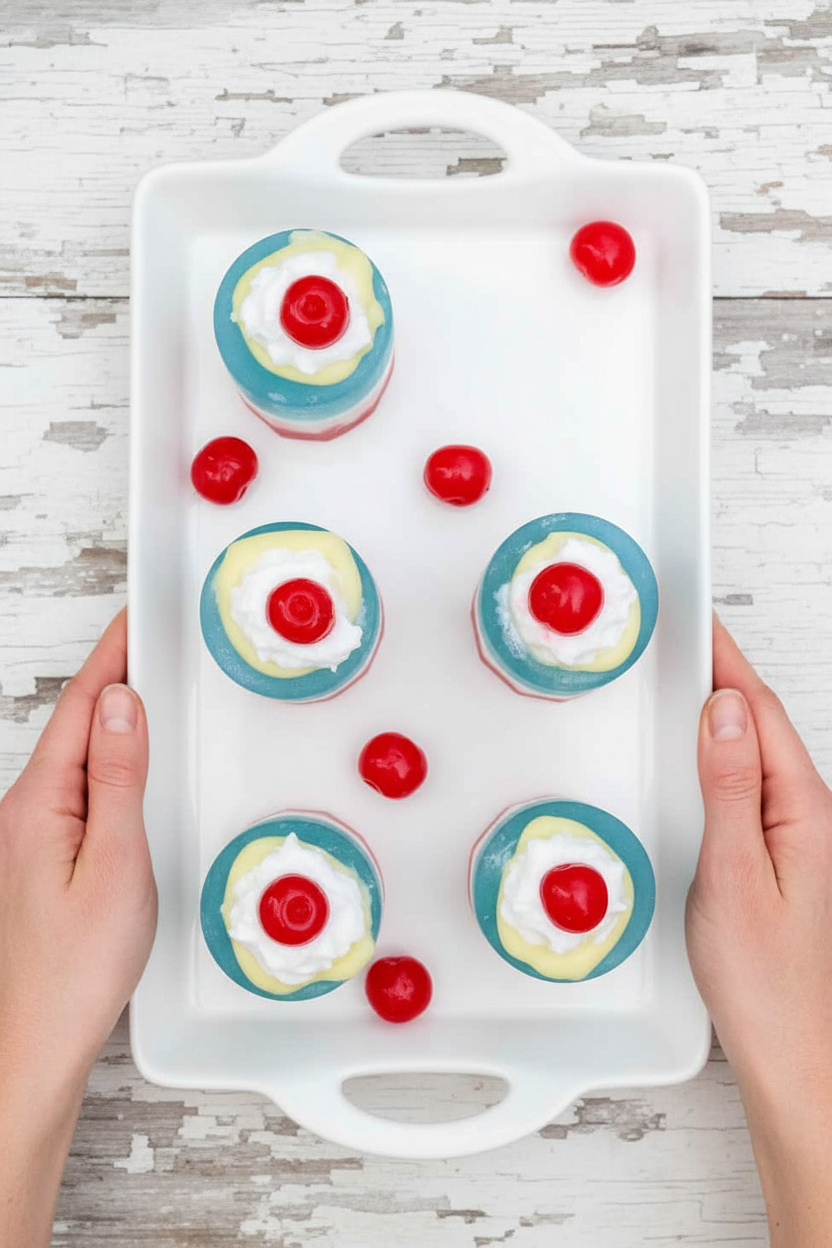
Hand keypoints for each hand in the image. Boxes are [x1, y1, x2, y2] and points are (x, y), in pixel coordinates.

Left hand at [0, 609, 155, 1247]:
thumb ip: (118, 779)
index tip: (140, 615)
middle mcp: (29, 811)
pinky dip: (113, 760)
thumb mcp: (115, 865)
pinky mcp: (50, 860)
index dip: (113, 655)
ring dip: (114, 715)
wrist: (35, 1046)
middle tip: (155, 637)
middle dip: (115, 672)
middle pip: (76, 721)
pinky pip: (83, 787)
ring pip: (79, 754)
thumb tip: (122, 703)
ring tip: (152, 686)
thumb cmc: (72, 971)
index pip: (82, 706)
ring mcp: (36, 836)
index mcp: (40, 803)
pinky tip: (133, 766)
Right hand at [687, 615, 831, 1246]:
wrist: (794, 1055)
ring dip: (718, 709)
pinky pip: (745, 784)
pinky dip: (717, 753)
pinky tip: (697, 754)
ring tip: (682, 677)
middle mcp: (803, 815)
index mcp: (800, 809)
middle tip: (680, 633)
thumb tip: (719, 713)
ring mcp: (792, 836)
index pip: (756, 710)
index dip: (724, 657)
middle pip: (757, 722)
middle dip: (720, 670)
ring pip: (751, 751)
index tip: (694, 617)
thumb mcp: (733, 876)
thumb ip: (728, 788)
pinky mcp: (774, 857)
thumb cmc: (767, 982)